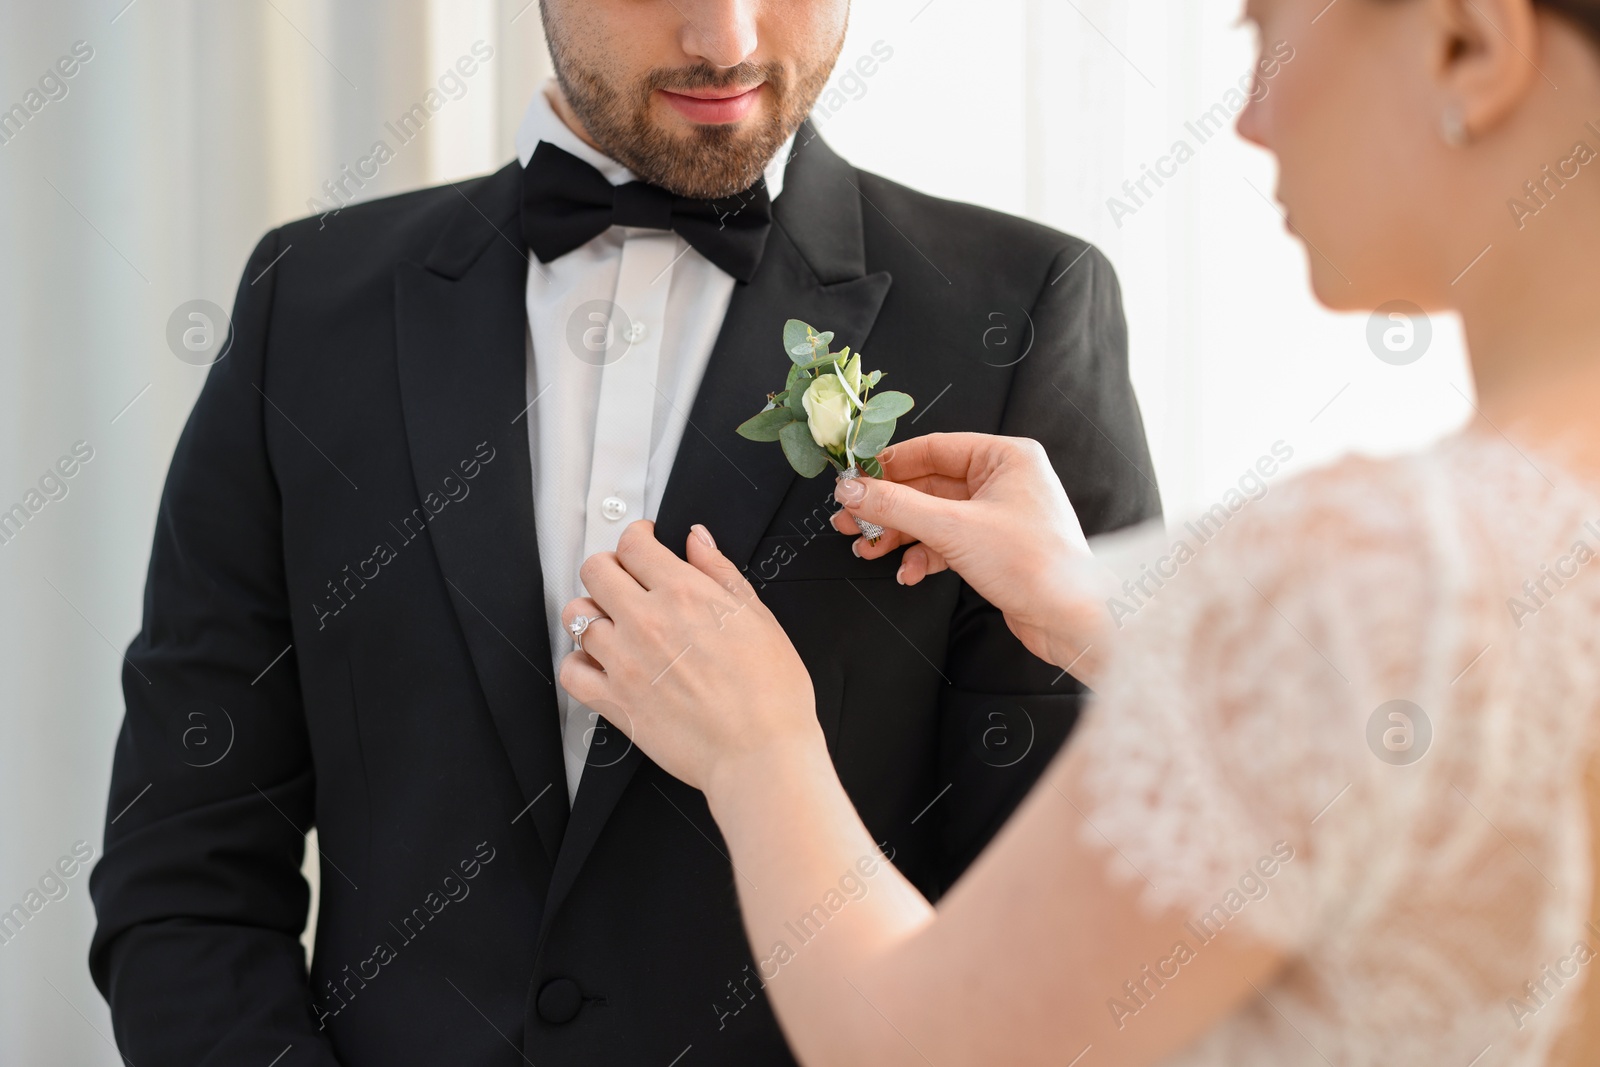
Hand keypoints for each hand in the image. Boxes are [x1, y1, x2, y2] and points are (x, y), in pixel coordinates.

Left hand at [559, 520, 824, 794]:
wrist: (760, 752)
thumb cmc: (770, 694)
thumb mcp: (758, 617)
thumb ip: (721, 572)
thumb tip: (698, 541)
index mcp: (684, 594)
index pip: (633, 544)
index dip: (637, 537)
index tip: (643, 544)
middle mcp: (646, 621)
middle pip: (595, 571)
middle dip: (610, 568)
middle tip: (626, 580)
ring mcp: (624, 661)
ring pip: (577, 617)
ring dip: (593, 614)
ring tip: (613, 623)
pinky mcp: (614, 701)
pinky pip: (571, 671)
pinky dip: (579, 663)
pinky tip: (599, 663)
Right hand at [832, 433, 1114, 681]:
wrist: (1071, 620)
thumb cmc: (1034, 564)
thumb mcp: (953, 529)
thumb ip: (896, 506)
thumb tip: (851, 490)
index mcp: (1005, 457)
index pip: (933, 448)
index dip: (888, 465)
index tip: (854, 480)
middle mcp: (1004, 480)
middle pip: (928, 484)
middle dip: (887, 507)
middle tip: (850, 520)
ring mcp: (999, 515)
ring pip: (933, 516)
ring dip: (899, 534)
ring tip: (867, 549)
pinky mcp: (994, 548)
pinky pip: (947, 542)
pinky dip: (924, 556)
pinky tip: (908, 572)